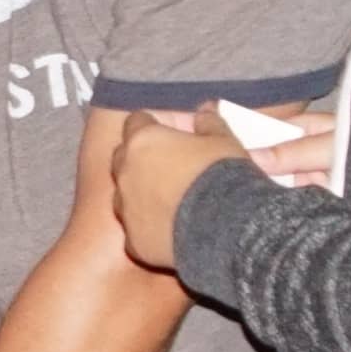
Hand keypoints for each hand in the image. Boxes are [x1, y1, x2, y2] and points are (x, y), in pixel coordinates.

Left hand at [110, 121, 249, 268]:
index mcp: (143, 140)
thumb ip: (209, 123)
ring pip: (124, 195)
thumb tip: (205, 110)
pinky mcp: (133, 241)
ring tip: (170, 201)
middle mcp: (125, 172)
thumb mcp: (223, 141)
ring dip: (141, 194)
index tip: (167, 134)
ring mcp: (125, 208)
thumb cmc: (222, 176)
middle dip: (141, 159)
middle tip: (168, 166)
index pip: (136, 122)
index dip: (152, 126)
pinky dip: (149, 228)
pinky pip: (136, 230)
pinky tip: (171, 231)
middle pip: (123, 157)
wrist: (227, 228)